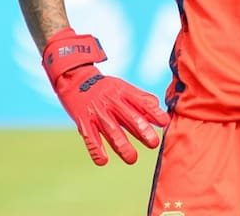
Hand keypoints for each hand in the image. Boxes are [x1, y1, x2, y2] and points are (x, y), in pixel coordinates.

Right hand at [42, 28, 169, 164]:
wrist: (75, 78)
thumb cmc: (104, 87)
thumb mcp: (123, 87)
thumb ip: (141, 98)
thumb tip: (159, 108)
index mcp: (123, 93)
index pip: (141, 102)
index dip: (153, 112)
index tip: (164, 122)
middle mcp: (111, 102)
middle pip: (128, 117)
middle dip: (142, 130)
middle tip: (153, 143)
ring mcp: (97, 113)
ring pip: (111, 131)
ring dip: (122, 146)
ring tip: (132, 158)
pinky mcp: (83, 122)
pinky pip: (90, 138)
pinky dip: (96, 150)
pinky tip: (103, 161)